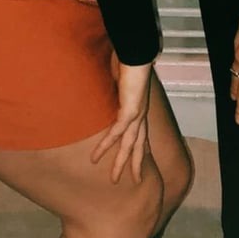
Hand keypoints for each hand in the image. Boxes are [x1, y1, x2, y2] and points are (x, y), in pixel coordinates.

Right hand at [91, 52, 151, 182]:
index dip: (142, 148)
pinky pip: (116, 133)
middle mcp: (141, 115)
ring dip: (121, 163)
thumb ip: (115, 92)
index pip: (142, 133)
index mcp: (140, 108)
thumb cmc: (128, 64)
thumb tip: (105, 92)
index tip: (142, 159)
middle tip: (135, 181)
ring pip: (130, 145)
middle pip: (140, 146)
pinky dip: (105, 145)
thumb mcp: (120, 82)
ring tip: (113, 179)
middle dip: (137, 165)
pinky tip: (95, 156)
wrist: (136, 56)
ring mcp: (137, 114)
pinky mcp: (130, 111)